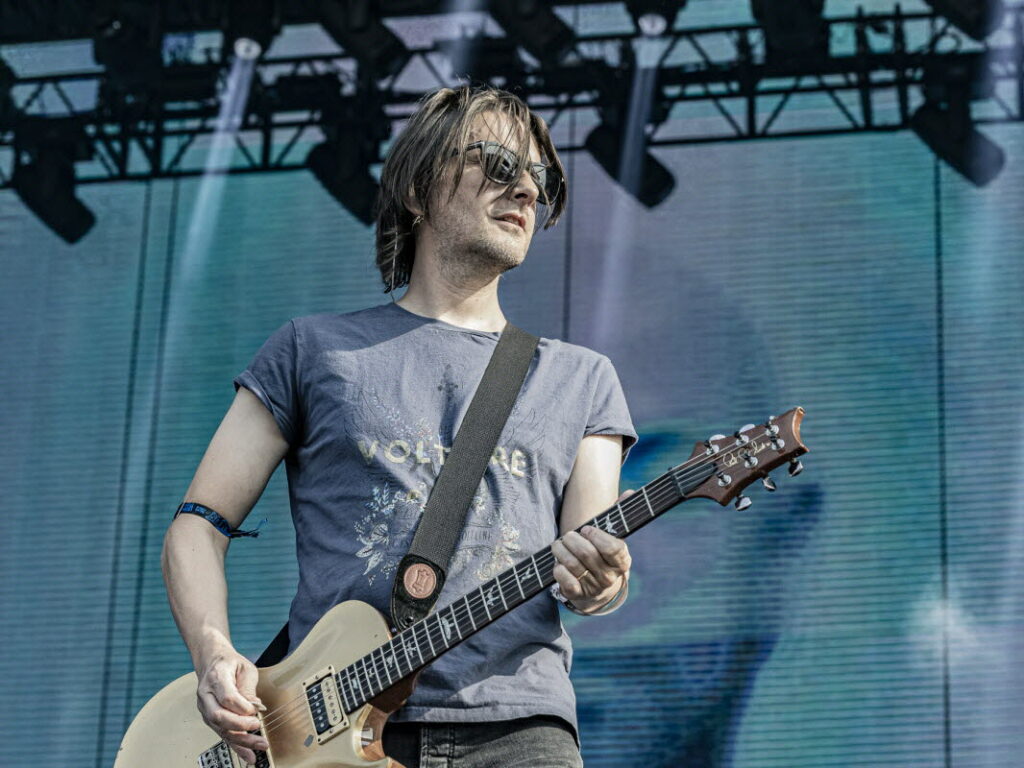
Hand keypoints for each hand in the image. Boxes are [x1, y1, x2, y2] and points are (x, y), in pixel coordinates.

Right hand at [195, 643, 268, 764]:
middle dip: (239, 725)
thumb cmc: (230, 664)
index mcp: (215, 678)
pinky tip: (248, 755)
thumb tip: (255, 707)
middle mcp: (206, 695)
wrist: (212, 662)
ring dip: (241, 740)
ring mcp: (205, 708)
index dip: (243, 707)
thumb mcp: (245, 668)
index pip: (227, 697)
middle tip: (257, 726)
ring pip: (220, 728)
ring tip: (259, 746)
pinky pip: (222, 734)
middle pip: (219, 716)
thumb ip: (248, 688)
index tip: (256, 709)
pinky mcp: (210, 719)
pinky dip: (236, 746)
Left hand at [552, 490, 633, 613]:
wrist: (598, 587)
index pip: (613, 548)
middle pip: (587, 554)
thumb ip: (618, 515)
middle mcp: (610, 577)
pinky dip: (557, 568)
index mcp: (622, 561)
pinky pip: (564, 579)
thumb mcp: (613, 537)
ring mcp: (594, 588)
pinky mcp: (578, 595)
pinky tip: (559, 563)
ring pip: (572, 564)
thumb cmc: (603, 553)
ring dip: (560, 550)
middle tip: (568, 535)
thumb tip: (629, 492)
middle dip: (572, 539)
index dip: (596, 536)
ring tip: (558, 544)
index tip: (587, 529)